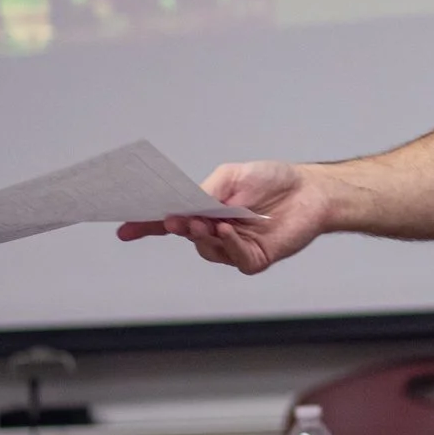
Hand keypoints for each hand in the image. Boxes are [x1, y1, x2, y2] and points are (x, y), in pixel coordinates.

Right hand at [117, 160, 327, 274]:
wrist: (310, 191)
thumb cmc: (272, 180)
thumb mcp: (233, 175)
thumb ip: (208, 190)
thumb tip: (188, 208)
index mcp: (206, 211)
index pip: (170, 221)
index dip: (146, 226)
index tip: (123, 228)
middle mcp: (215, 231)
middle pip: (186, 235)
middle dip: (178, 227)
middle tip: (174, 220)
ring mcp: (233, 248)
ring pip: (207, 248)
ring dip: (205, 234)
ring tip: (209, 220)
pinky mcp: (253, 259)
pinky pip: (234, 257)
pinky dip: (229, 243)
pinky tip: (228, 228)